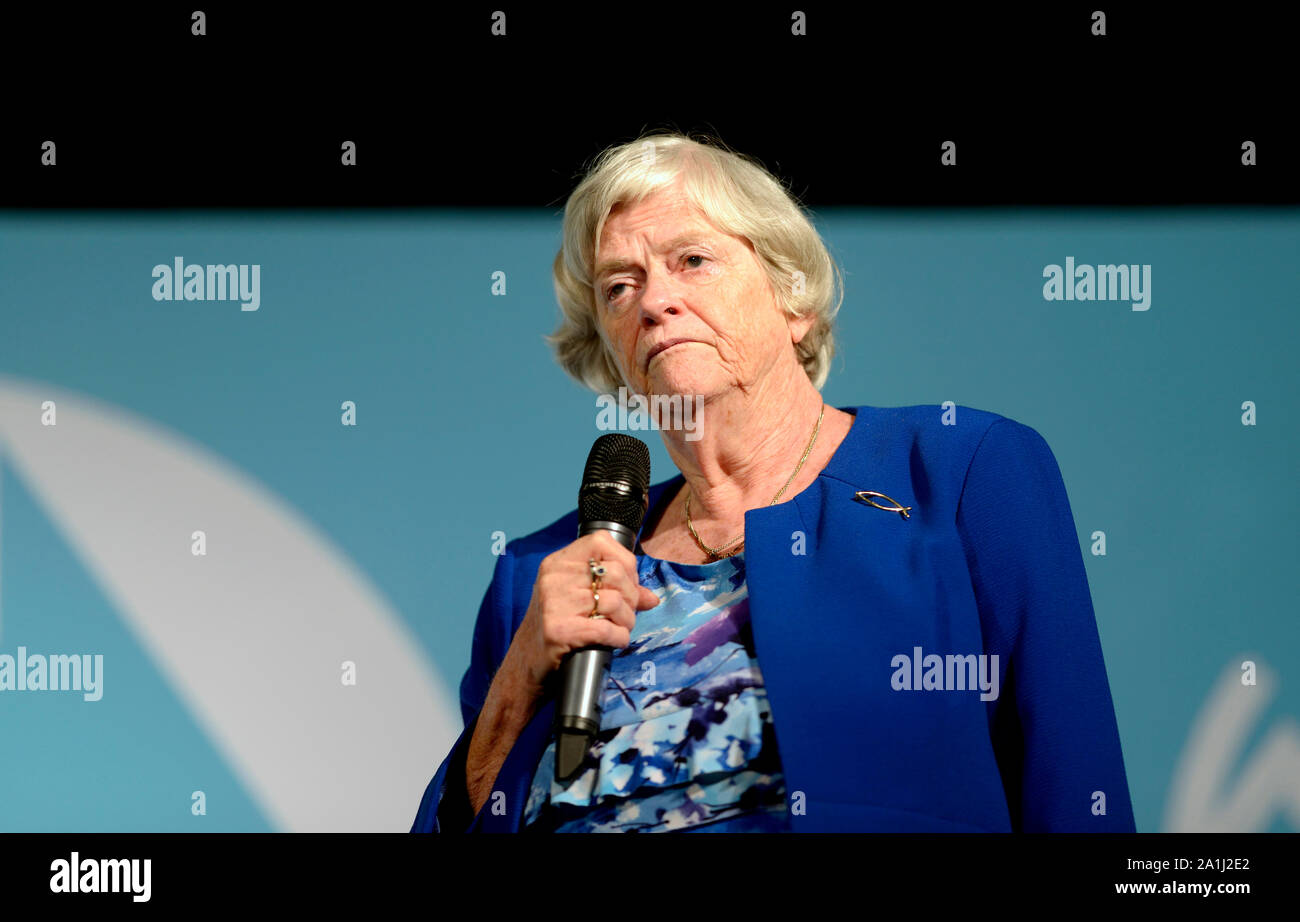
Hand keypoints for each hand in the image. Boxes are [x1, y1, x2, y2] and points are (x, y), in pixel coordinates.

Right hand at [504, 530, 660, 693]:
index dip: (625, 561)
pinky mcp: (558, 630)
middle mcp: (554, 577)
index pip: (602, 541)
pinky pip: (606, 629)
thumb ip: (616, 590)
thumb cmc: (558, 625)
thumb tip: (652, 597)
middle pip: (615, 573)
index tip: (626, 583)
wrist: (527, 662)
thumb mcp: (579, 598)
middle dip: (632, 596)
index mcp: (558, 562)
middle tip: (627, 612)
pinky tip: (616, 641)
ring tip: (621, 628)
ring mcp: (554, 603)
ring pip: (615, 601)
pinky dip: (619, 637)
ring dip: (627, 620)